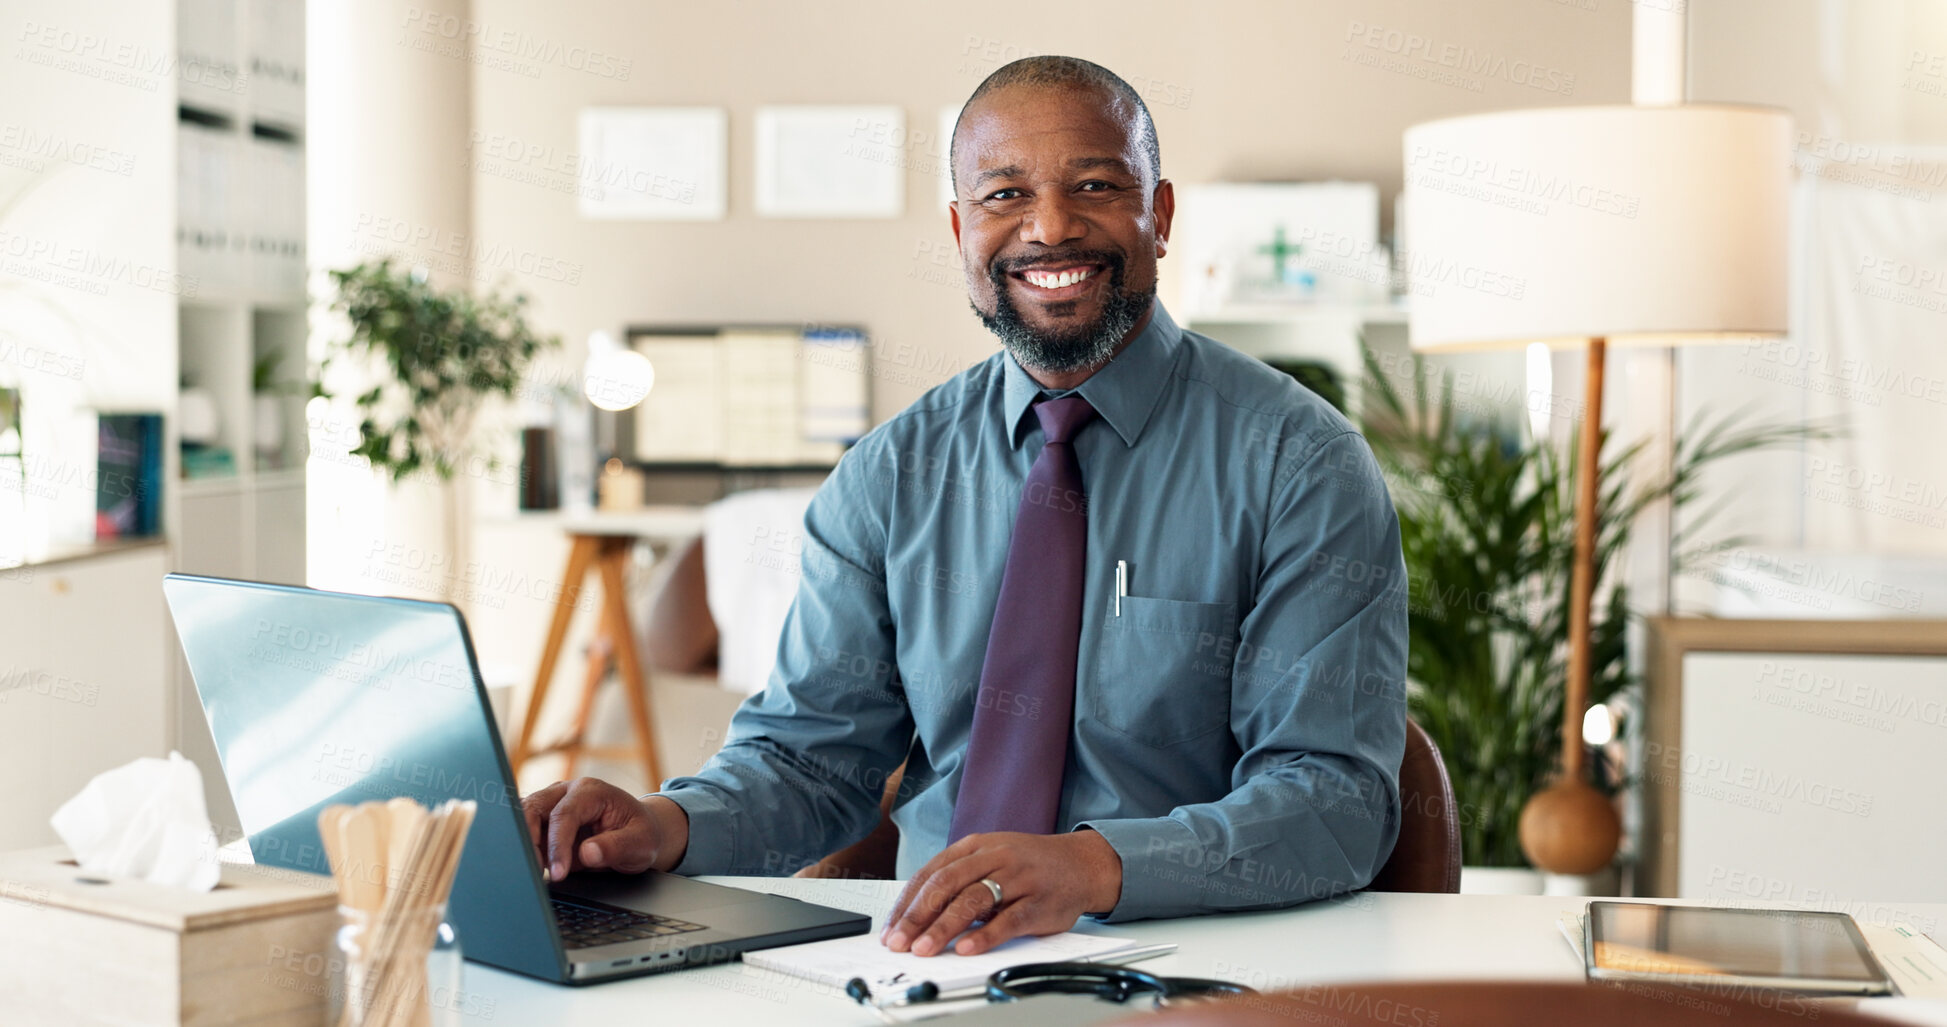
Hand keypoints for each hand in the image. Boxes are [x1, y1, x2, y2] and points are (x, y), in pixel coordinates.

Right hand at [520, 777, 689, 881]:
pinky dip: (522, 849)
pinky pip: (523, 832)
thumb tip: (588, 853)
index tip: (558, 872)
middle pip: (533, 808)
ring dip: (522, 845)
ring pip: (522, 817)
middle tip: (534, 871)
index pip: (564, 814)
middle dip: (528, 840)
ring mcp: (552, 805)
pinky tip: (528, 869)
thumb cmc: (640, 834)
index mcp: (590, 791)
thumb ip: (616, 846)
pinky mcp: (543, 822)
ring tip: (531, 873)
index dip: (558, 845)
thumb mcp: (641, 843)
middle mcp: (566, 793)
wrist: (638, 833)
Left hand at [881, 830, 1121, 956]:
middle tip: (898, 942)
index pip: (931, 873)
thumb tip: (918, 913)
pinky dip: (985, 935)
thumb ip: (959, 879)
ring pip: (973, 901)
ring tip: (924, 949)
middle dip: (917, 916)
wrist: (1082, 863)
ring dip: (944, 927)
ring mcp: (1017, 878)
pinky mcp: (1038, 901)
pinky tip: (967, 948)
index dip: (907, 902)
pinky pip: (1008, 919)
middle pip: (946, 885)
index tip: (890, 928)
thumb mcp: (991, 859)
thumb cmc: (1030, 865)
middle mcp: (994, 857)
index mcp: (976, 846)